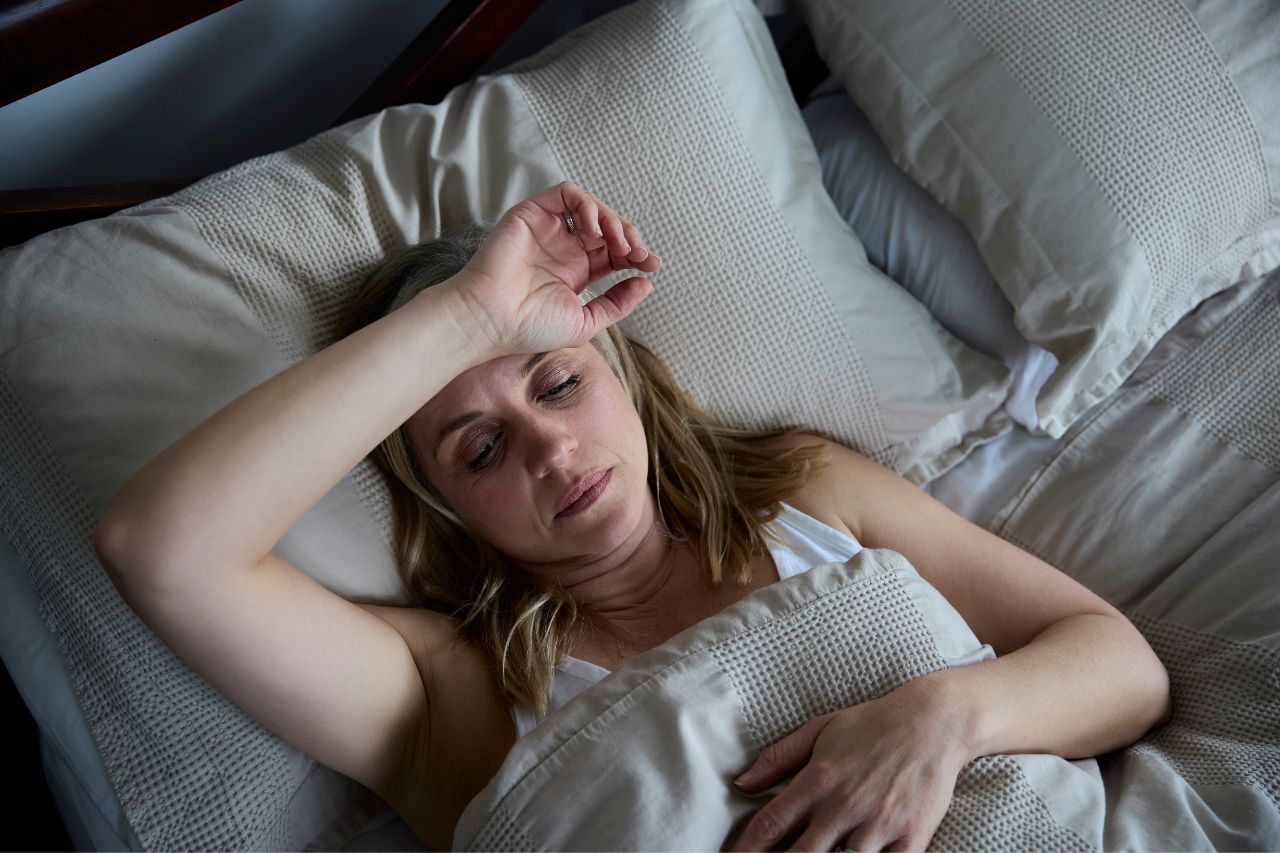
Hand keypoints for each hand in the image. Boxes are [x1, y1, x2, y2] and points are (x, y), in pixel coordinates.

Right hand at [446, 180, 660, 357]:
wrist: (492, 319)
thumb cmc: (529, 328)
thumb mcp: (586, 322)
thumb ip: (617, 304)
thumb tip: (645, 283)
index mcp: (576, 272)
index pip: (614, 252)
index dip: (636, 254)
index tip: (652, 265)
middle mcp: (564, 248)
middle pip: (608, 228)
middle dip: (630, 237)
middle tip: (639, 254)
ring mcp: (549, 229)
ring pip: (592, 207)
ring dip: (613, 220)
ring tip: (620, 243)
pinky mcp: (533, 213)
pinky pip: (567, 194)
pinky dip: (587, 205)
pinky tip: (593, 230)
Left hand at [728, 678, 969, 851]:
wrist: (933, 721)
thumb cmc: (872, 724)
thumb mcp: (819, 729)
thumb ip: (778, 758)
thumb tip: (742, 783)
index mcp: (817, 780)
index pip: (770, 825)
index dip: (746, 849)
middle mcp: (843, 805)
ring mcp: (878, 824)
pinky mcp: (911, 837)